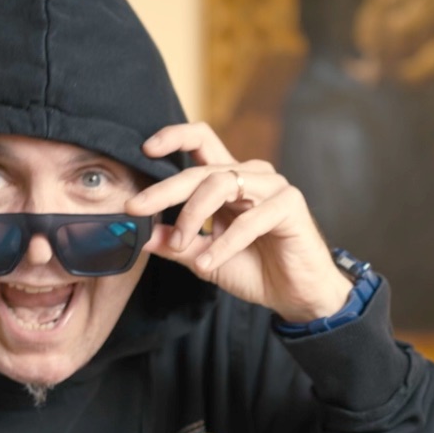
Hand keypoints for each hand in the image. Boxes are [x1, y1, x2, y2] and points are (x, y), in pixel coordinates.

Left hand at [128, 123, 351, 322]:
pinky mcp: (290, 206)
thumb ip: (175, 244)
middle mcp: (251, 175)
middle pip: (200, 170)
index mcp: (230, 180)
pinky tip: (207, 263)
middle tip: (136, 208)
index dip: (174, 137)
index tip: (146, 149)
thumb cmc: (255, 270)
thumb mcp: (204, 258)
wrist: (297, 295)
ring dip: (192, 216)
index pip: (201, 142)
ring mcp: (272, 187)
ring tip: (181, 246)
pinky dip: (222, 244)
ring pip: (220, 185)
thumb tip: (139, 235)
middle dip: (164, 190)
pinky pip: (248, 220)